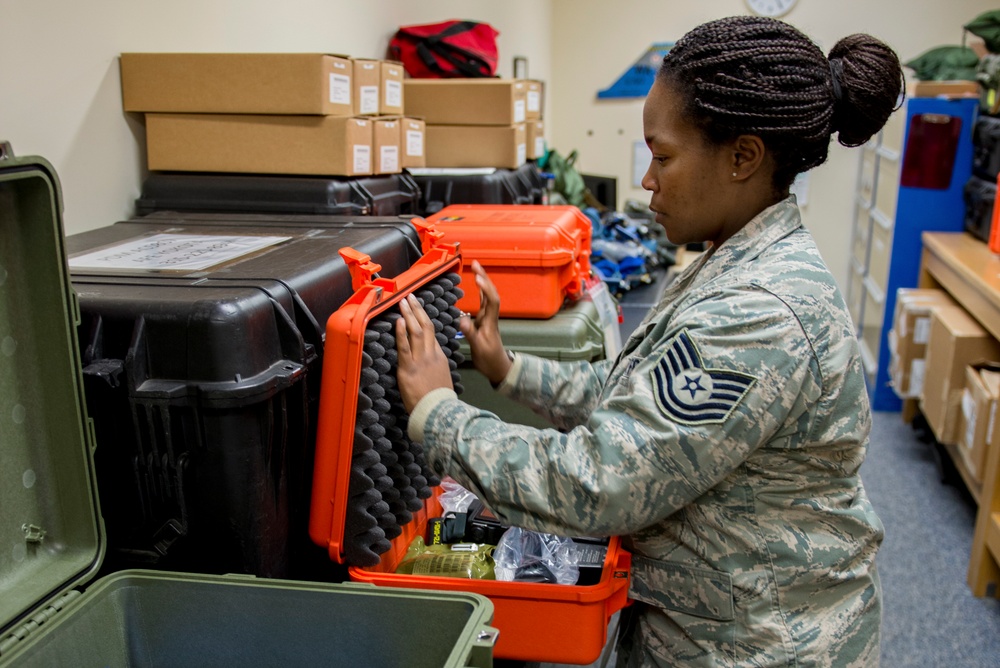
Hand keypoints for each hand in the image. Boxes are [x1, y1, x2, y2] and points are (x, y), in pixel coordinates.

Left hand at [396, 294, 453, 412]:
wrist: (439, 412)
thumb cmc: (439, 400)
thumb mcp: (442, 378)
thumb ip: (435, 366)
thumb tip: (429, 362)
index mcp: (439, 357)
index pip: (431, 333)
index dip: (424, 319)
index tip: (419, 309)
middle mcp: (431, 354)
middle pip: (425, 327)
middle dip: (417, 310)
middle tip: (411, 297)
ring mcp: (421, 360)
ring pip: (415, 332)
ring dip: (409, 315)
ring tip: (403, 302)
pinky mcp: (409, 368)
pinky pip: (405, 347)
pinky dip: (402, 333)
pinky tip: (400, 321)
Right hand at [458, 261, 511, 385]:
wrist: (497, 368)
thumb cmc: (490, 360)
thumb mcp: (479, 349)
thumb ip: (471, 334)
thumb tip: (463, 319)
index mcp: (490, 323)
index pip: (491, 301)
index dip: (485, 289)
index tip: (477, 278)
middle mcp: (490, 318)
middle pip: (490, 294)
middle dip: (484, 278)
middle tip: (476, 264)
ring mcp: (488, 319)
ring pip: (487, 297)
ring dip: (483, 282)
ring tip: (476, 269)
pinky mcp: (484, 322)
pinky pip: (483, 303)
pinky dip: (480, 292)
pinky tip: (477, 285)